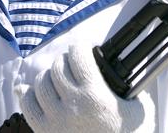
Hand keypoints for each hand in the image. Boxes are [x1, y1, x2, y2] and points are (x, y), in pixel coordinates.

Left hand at [16, 44, 154, 132]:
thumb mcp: (140, 109)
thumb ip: (130, 86)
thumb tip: (120, 67)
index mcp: (95, 96)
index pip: (78, 54)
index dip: (82, 46)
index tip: (86, 48)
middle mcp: (72, 106)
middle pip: (57, 66)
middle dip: (66, 60)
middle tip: (74, 64)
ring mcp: (55, 121)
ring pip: (41, 82)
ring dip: (49, 76)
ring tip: (59, 78)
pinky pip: (28, 105)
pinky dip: (29, 94)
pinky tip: (35, 90)